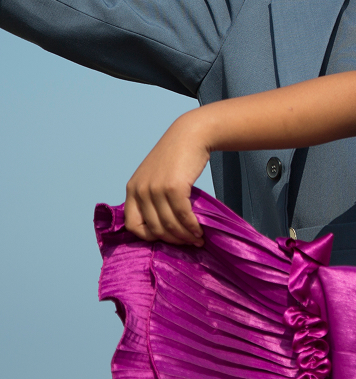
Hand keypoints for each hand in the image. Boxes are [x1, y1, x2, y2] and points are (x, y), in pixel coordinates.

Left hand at [123, 111, 209, 245]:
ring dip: (185, 236)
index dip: (149, 237)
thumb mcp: (155, 175)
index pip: (133, 225)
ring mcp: (156, 189)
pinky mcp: (173, 187)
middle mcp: (140, 190)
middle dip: (173, 240)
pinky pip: (182, 215)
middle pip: (154, 228)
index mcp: (132, 189)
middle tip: (188, 243)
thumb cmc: (177, 156)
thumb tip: (162, 224)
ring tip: (197, 239)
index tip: (167, 238)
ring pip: (169, 224)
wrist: (191, 135)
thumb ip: (152, 195)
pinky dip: (192, 226)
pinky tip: (200, 230)